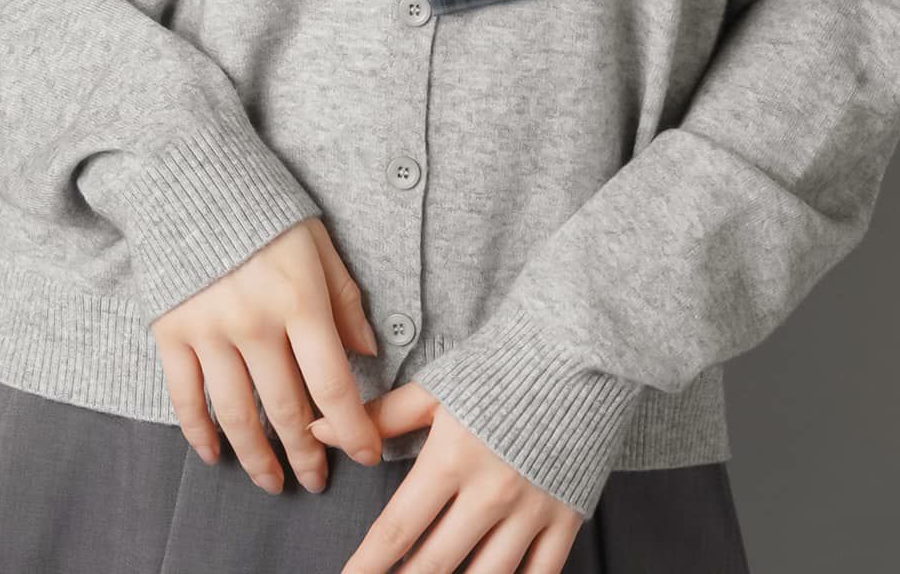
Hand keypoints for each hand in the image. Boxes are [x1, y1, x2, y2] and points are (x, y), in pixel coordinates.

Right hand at [148, 216, 383, 494]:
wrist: (188, 172)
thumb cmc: (263, 205)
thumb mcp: (316, 240)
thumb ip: (344, 298)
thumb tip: (370, 351)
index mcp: (299, 298)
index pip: (333, 383)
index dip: (352, 429)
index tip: (366, 454)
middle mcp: (255, 322)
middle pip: (287, 409)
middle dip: (307, 453)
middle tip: (317, 480)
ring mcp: (209, 331)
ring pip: (237, 416)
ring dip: (258, 457)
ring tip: (273, 481)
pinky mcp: (170, 332)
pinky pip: (186, 399)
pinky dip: (200, 435)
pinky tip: (215, 454)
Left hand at [309, 381, 587, 571]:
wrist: (578, 348)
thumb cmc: (500, 365)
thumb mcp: (437, 387)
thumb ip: (380, 417)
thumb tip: (321, 429)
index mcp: (452, 456)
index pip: (398, 529)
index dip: (368, 565)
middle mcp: (491, 490)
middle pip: (435, 564)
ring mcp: (532, 508)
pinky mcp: (566, 516)